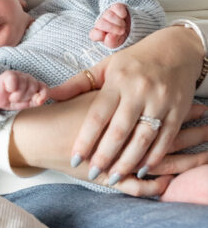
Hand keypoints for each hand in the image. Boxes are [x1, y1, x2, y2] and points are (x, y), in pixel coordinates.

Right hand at [0, 70, 47, 111]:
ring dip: (17, 95)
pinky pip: (14, 80)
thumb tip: (40, 101)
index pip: (44, 87)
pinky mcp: (9, 74)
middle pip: (33, 87)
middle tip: (17, 99)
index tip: (38, 102)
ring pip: (24, 84)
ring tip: (12, 97)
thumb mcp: (26, 104)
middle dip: (25, 97)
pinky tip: (8, 89)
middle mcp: (28, 78)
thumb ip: (36, 101)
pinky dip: (11, 88)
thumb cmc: (13, 101)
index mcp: (34, 84)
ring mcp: (18, 75)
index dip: (43, 95)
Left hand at [47, 25, 203, 179]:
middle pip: (119, 131)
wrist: (177, 49)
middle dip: (105, 156)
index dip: (85, 140)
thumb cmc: (134, 61)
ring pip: (142, 138)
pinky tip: (141, 170)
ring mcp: (160, 101)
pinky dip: (154, 157)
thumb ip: (78, 84)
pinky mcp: (178, 110)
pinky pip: (165, 138)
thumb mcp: (105, 67)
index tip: (75, 159)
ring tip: (113, 178)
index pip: (98, 115)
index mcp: (118, 81)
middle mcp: (139, 91)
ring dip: (127, 162)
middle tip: (93, 174)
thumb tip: (48, 95)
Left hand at [89, 3, 129, 48]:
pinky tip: (123, 17)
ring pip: (109, 15)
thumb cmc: (119, 37)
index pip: (93, 34)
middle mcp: (100, 22)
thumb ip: (111, 42)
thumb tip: (110, 36)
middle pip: (101, 23)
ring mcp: (107, 14)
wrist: (130, 28)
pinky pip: (117, 8)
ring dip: (119, 22)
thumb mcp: (116, 43)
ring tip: (123, 26)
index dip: (98, 35)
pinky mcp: (115, 7)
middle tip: (121, 32)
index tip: (105, 36)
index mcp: (97, 33)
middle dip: (112, 28)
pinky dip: (122, 13)